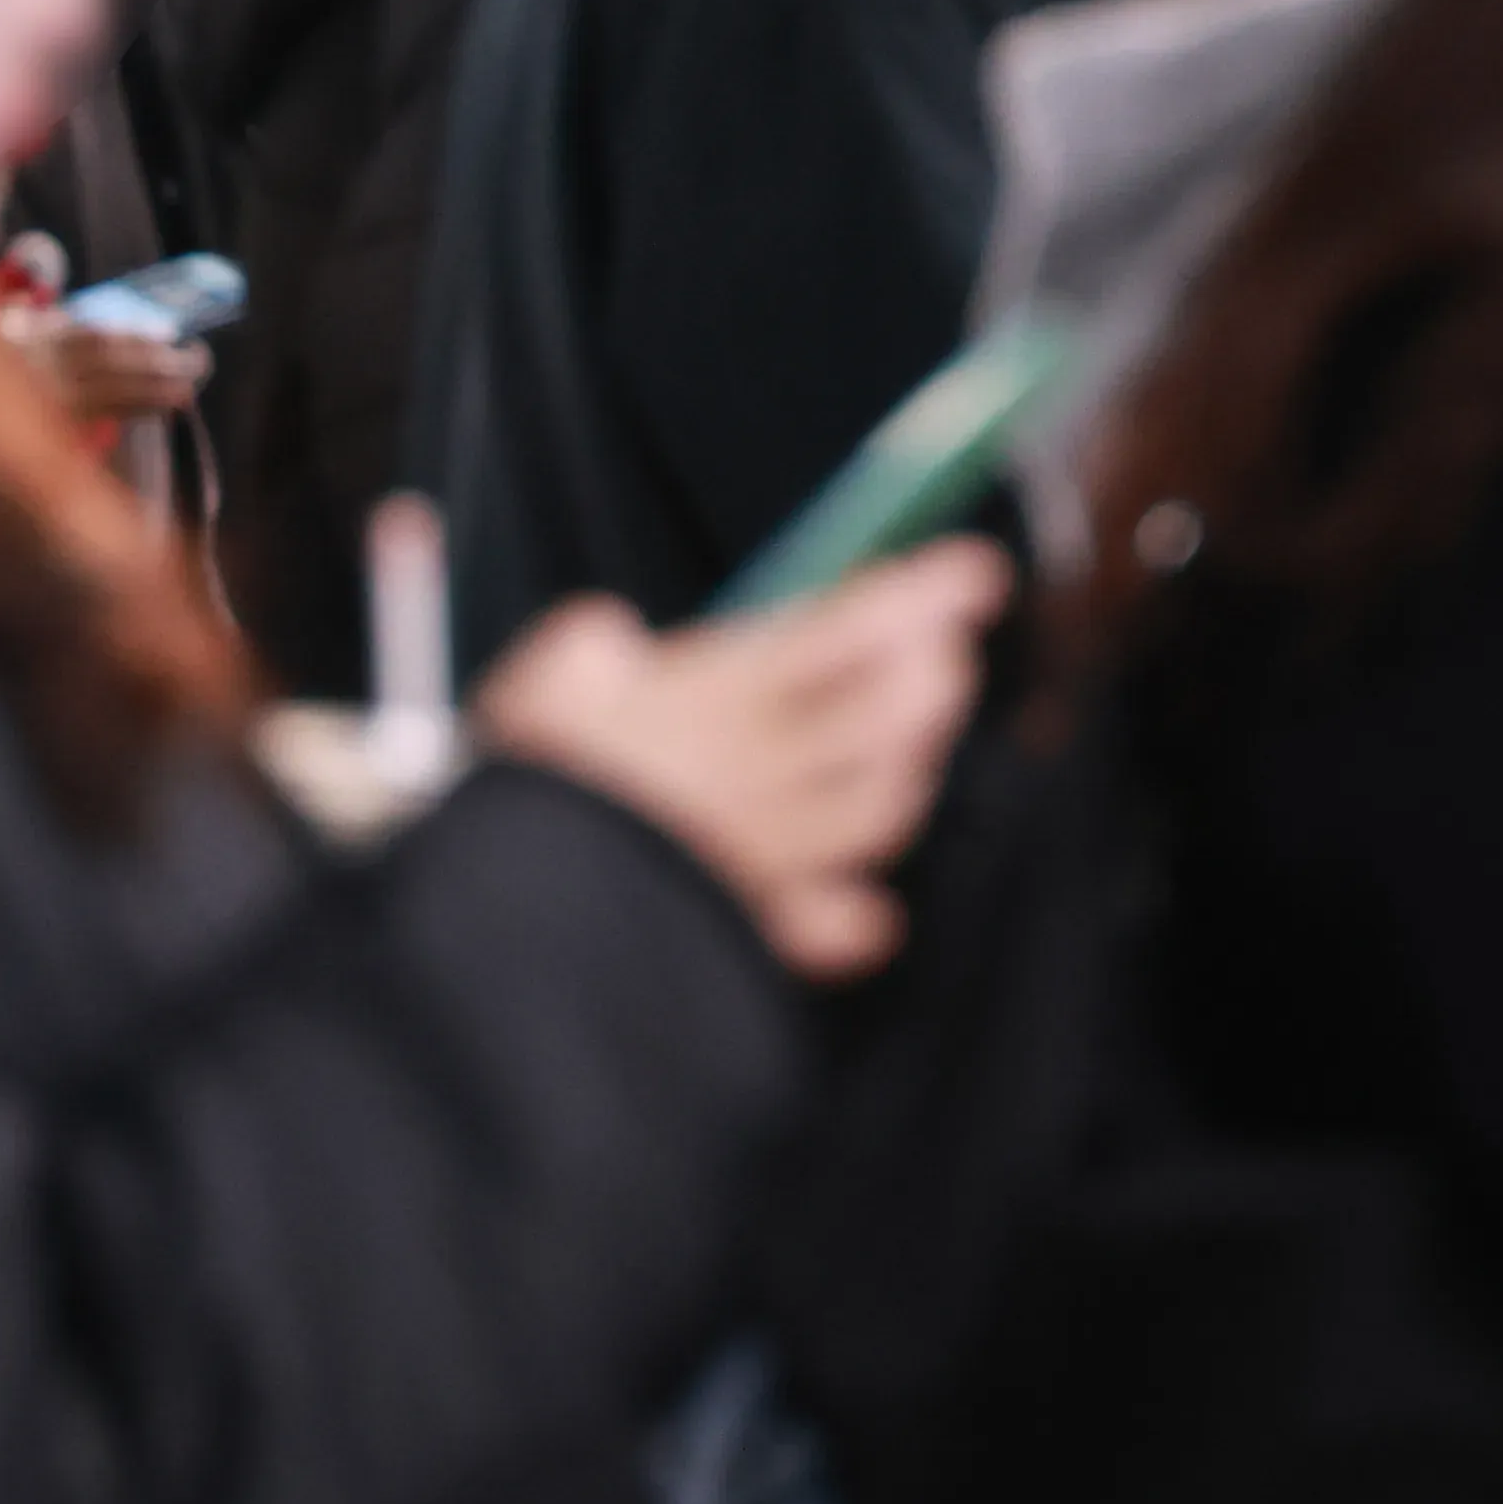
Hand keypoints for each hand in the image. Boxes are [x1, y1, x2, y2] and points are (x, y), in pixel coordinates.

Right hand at [475, 542, 1007, 976]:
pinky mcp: (749, 930)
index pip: (847, 633)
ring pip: (880, 810)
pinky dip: (857, 918)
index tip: (979, 573)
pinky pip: (829, 929)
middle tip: (942, 649)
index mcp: (719, 702)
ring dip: (906, 772)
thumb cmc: (532, 791)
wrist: (523, 924)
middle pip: (887, 720)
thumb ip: (588, 650)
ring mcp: (767, 858)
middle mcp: (766, 777)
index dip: (924, 597)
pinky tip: (874, 912)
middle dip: (931, 678)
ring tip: (907, 745)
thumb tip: (609, 641)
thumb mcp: (540, 688)